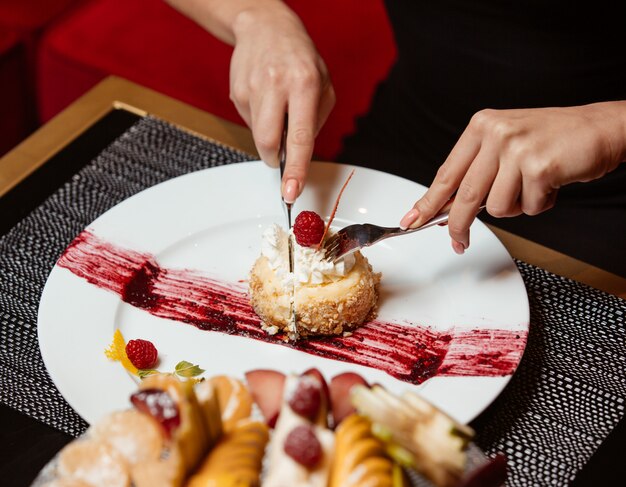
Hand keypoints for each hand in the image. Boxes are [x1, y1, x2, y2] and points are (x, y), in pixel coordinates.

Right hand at [230, 7, 334, 202]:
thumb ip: (315, 121)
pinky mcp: (236, 92)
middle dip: (276, 158)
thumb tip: (300, 154)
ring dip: (269, 135)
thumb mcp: (324, 84)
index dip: (296, 169)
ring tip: (278, 107)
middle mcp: (276, 85)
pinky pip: (248, 122)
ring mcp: (252, 88)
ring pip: (258, 135)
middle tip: (283, 153)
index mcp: (304, 84)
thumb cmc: (300, 58)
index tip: (291, 192)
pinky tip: (265, 98)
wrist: (264, 26)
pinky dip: (260, 120)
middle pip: (269, 143)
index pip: (299, 137)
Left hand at [399, 102, 625, 253]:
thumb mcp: (506, 146)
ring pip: (497, 207)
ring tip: (533, 185)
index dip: (428, 201)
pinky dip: (540, 204)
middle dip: (458, 226)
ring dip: (517, 206)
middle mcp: (495, 133)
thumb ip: (477, 173)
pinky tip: (551, 183)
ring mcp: (516, 149)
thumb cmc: (553, 140)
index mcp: (481, 127)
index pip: (447, 173)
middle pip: (464, 196)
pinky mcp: (538, 166)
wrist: (600, 128)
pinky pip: (528, 207)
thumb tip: (446, 209)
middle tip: (457, 242)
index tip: (412, 219)